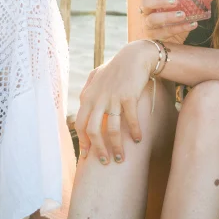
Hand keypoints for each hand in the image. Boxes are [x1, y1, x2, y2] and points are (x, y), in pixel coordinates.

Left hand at [75, 40, 157, 164]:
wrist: (134, 56)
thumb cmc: (116, 68)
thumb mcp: (97, 76)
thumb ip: (88, 90)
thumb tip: (82, 103)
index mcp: (88, 96)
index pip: (81, 124)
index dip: (84, 142)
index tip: (87, 156)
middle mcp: (98, 98)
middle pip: (93, 131)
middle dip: (98, 150)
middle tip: (105, 162)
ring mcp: (113, 98)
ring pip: (112, 130)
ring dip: (116, 147)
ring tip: (121, 158)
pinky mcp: (128, 96)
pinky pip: (130, 120)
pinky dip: (134, 132)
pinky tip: (138, 140)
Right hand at [136, 0, 216, 44]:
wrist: (176, 37)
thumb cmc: (177, 13)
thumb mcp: (187, 2)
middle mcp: (146, 10)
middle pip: (145, 3)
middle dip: (159, 1)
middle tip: (174, 1)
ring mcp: (148, 24)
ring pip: (152, 19)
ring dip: (168, 16)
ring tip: (183, 15)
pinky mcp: (154, 37)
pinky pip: (164, 33)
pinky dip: (179, 28)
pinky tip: (192, 24)